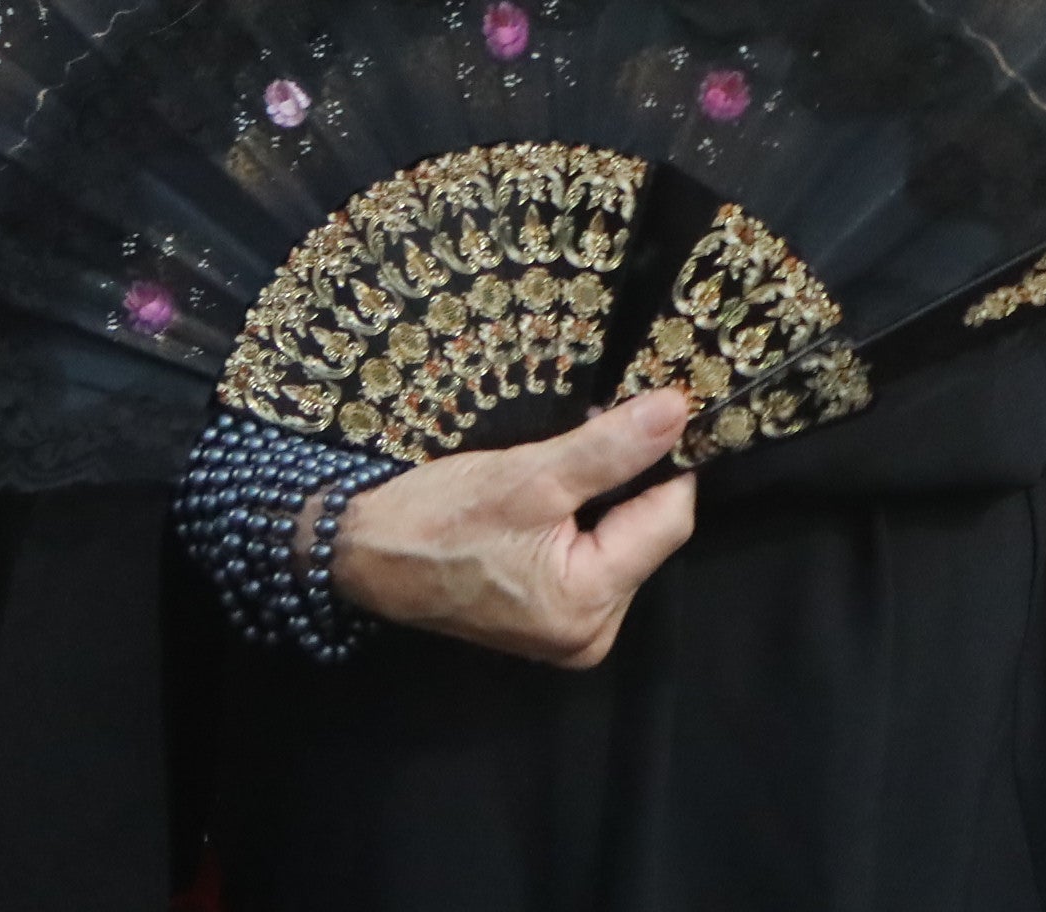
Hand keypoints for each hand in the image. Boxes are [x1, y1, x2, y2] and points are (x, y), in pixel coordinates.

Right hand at [333, 390, 698, 667]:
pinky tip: (551, 502)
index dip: (664, 463)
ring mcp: (572, 633)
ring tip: (556, 473)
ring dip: (604, 499)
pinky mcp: (554, 622)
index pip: (671, 519)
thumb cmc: (439, 517)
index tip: (644, 417)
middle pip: (650, 534)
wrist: (366, 554)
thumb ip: (610, 448)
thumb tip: (679, 412)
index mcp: (589, 606)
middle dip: (626, 482)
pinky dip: (583, 522)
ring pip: (625, 543)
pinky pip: (596, 560)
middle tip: (580, 442)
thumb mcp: (529, 475)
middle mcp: (591, 634)